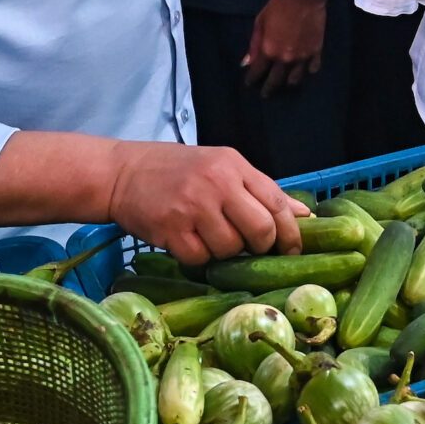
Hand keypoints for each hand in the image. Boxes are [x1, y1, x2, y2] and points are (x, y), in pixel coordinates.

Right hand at [108, 140, 302, 263]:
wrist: (121, 173)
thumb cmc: (176, 170)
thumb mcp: (221, 167)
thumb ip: (260, 190)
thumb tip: (303, 215)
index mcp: (233, 165)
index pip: (276, 202)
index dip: (291, 231)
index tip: (294, 248)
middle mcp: (216, 184)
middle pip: (260, 229)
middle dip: (261, 246)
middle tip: (250, 247)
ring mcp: (192, 207)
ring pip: (230, 248)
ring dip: (225, 252)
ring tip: (210, 236)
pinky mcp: (170, 229)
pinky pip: (199, 258)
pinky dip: (198, 257)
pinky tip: (188, 241)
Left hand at [245, 0, 328, 92]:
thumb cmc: (278, 6)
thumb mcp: (260, 22)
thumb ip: (254, 45)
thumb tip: (246, 63)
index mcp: (269, 51)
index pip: (257, 72)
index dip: (252, 80)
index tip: (249, 83)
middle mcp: (285, 59)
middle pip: (276, 81)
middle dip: (269, 89)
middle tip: (266, 94)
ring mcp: (303, 57)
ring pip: (295, 79)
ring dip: (288, 83)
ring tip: (285, 84)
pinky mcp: (316, 52)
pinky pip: (312, 68)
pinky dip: (308, 71)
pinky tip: (305, 71)